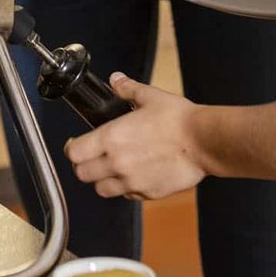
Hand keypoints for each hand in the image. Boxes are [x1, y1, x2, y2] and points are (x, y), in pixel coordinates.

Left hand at [64, 75, 207, 201]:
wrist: (203, 141)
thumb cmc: (178, 119)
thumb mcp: (149, 96)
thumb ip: (127, 89)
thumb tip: (116, 80)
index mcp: (111, 138)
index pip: (74, 153)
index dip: (72, 148)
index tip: (75, 145)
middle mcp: (117, 163)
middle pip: (82, 174)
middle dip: (83, 166)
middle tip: (91, 158)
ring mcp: (132, 182)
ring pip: (102, 189)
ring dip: (102, 180)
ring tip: (111, 169)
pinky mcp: (148, 193)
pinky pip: (127, 195)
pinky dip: (126, 188)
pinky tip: (134, 175)